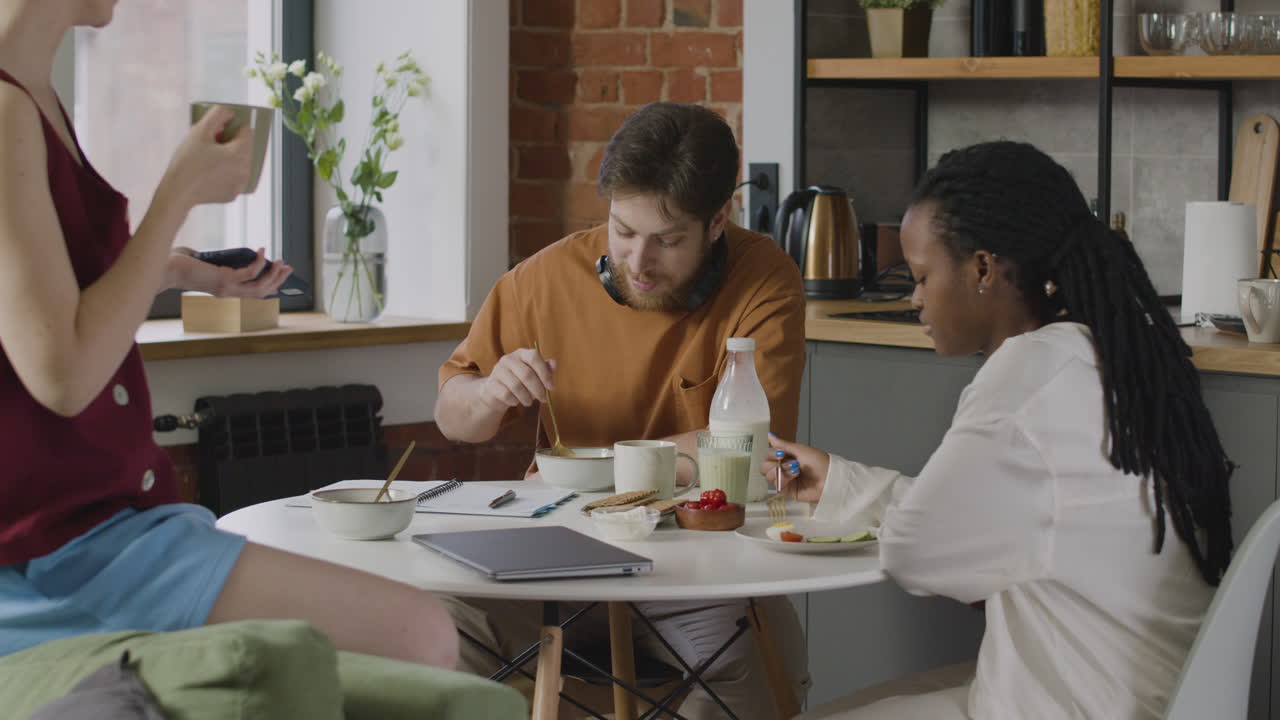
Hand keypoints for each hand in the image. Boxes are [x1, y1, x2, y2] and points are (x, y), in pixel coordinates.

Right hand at [157, 105, 253, 208]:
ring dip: (229, 157)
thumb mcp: (199, 131)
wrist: (177, 192)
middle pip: (244, 148)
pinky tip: (209, 172)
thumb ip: (216, 115)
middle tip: (209, 146)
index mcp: (240, 153)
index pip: (246, 132)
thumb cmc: (187, 161)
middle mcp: (245, 170)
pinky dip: (225, 172)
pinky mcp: (233, 195)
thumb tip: (229, 112)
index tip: (215, 133)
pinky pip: (233, 177)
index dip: (231, 128)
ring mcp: (240, 185)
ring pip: (239, 163)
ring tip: (208, 159)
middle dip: (230, 143)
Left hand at [165, 246, 292, 297]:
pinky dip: (259, 262)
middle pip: (261, 292)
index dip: (269, 286)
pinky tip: (261, 251)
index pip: (252, 294)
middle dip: (277, 281)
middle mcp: (228, 294)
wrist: (164, 266)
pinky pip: (249, 273)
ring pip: (259, 287)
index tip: (280, 277)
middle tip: (288, 268)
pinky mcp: (224, 279)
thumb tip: (236, 254)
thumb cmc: (180, 262)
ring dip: (274, 275)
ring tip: (281, 261)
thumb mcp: (206, 262)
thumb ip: (220, 261)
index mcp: (224, 292)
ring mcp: (227, 289)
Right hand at [480, 347, 554, 410]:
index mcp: (521, 353)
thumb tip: (554, 363)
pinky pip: (507, 395)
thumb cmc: (521, 381)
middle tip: (543, 399)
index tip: (551, 387)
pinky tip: (516, 401)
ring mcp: (498, 370)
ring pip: (516, 386)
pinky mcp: (491, 384)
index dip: (545, 373)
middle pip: (526, 374)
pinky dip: (515, 401)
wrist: (497, 391)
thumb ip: (546, 369)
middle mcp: (508, 359)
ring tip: (529, 402)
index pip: (534, 357)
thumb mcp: (535, 374)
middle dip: (538, 389)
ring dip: (527, 398)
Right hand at [760, 434, 829, 503]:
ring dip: (781, 471)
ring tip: (796, 470)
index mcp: (786, 457)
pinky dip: (784, 479)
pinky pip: (777, 485)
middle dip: (775, 463)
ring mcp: (784, 479)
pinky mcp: (787, 490)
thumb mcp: (800, 450)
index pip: (768, 455)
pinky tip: (795, 476)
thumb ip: (782, 444)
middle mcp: (783, 468)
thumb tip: (769, 435)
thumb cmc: (819, 462)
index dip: (771, 454)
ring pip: (768, 476)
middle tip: (787, 462)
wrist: (829, 477)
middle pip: (764, 466)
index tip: (781, 453)